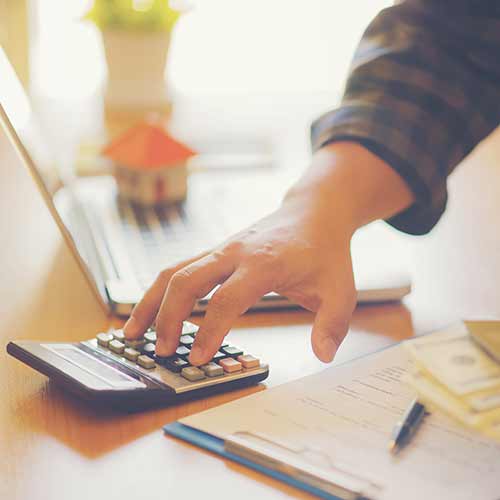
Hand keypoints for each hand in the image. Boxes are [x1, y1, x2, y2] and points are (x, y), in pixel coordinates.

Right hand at [124, 197, 356, 363]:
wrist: (313, 213)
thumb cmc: (324, 251)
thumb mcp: (340, 290)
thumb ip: (332, 324)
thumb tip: (322, 355)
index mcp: (263, 263)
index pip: (227, 299)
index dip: (210, 330)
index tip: (197, 357)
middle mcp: (234, 252)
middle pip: (186, 280)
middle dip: (167, 317)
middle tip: (161, 351)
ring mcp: (221, 249)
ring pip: (173, 270)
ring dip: (151, 301)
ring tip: (133, 333)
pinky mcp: (215, 252)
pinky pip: (179, 268)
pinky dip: (160, 291)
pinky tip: (151, 312)